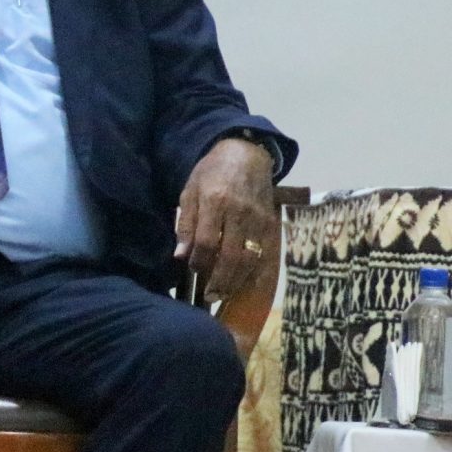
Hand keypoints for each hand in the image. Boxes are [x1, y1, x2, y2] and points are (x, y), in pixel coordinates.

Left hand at [174, 137, 277, 300]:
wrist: (246, 155)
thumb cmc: (211, 174)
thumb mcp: (190, 192)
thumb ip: (186, 224)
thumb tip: (180, 256)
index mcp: (215, 202)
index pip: (207, 241)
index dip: (199, 261)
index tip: (193, 270)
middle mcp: (240, 212)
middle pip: (232, 255)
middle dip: (220, 280)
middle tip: (210, 296)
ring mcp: (259, 219)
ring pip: (251, 258)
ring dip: (238, 281)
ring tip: (224, 293)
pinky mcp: (272, 224)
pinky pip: (265, 254)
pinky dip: (254, 271)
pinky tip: (243, 282)